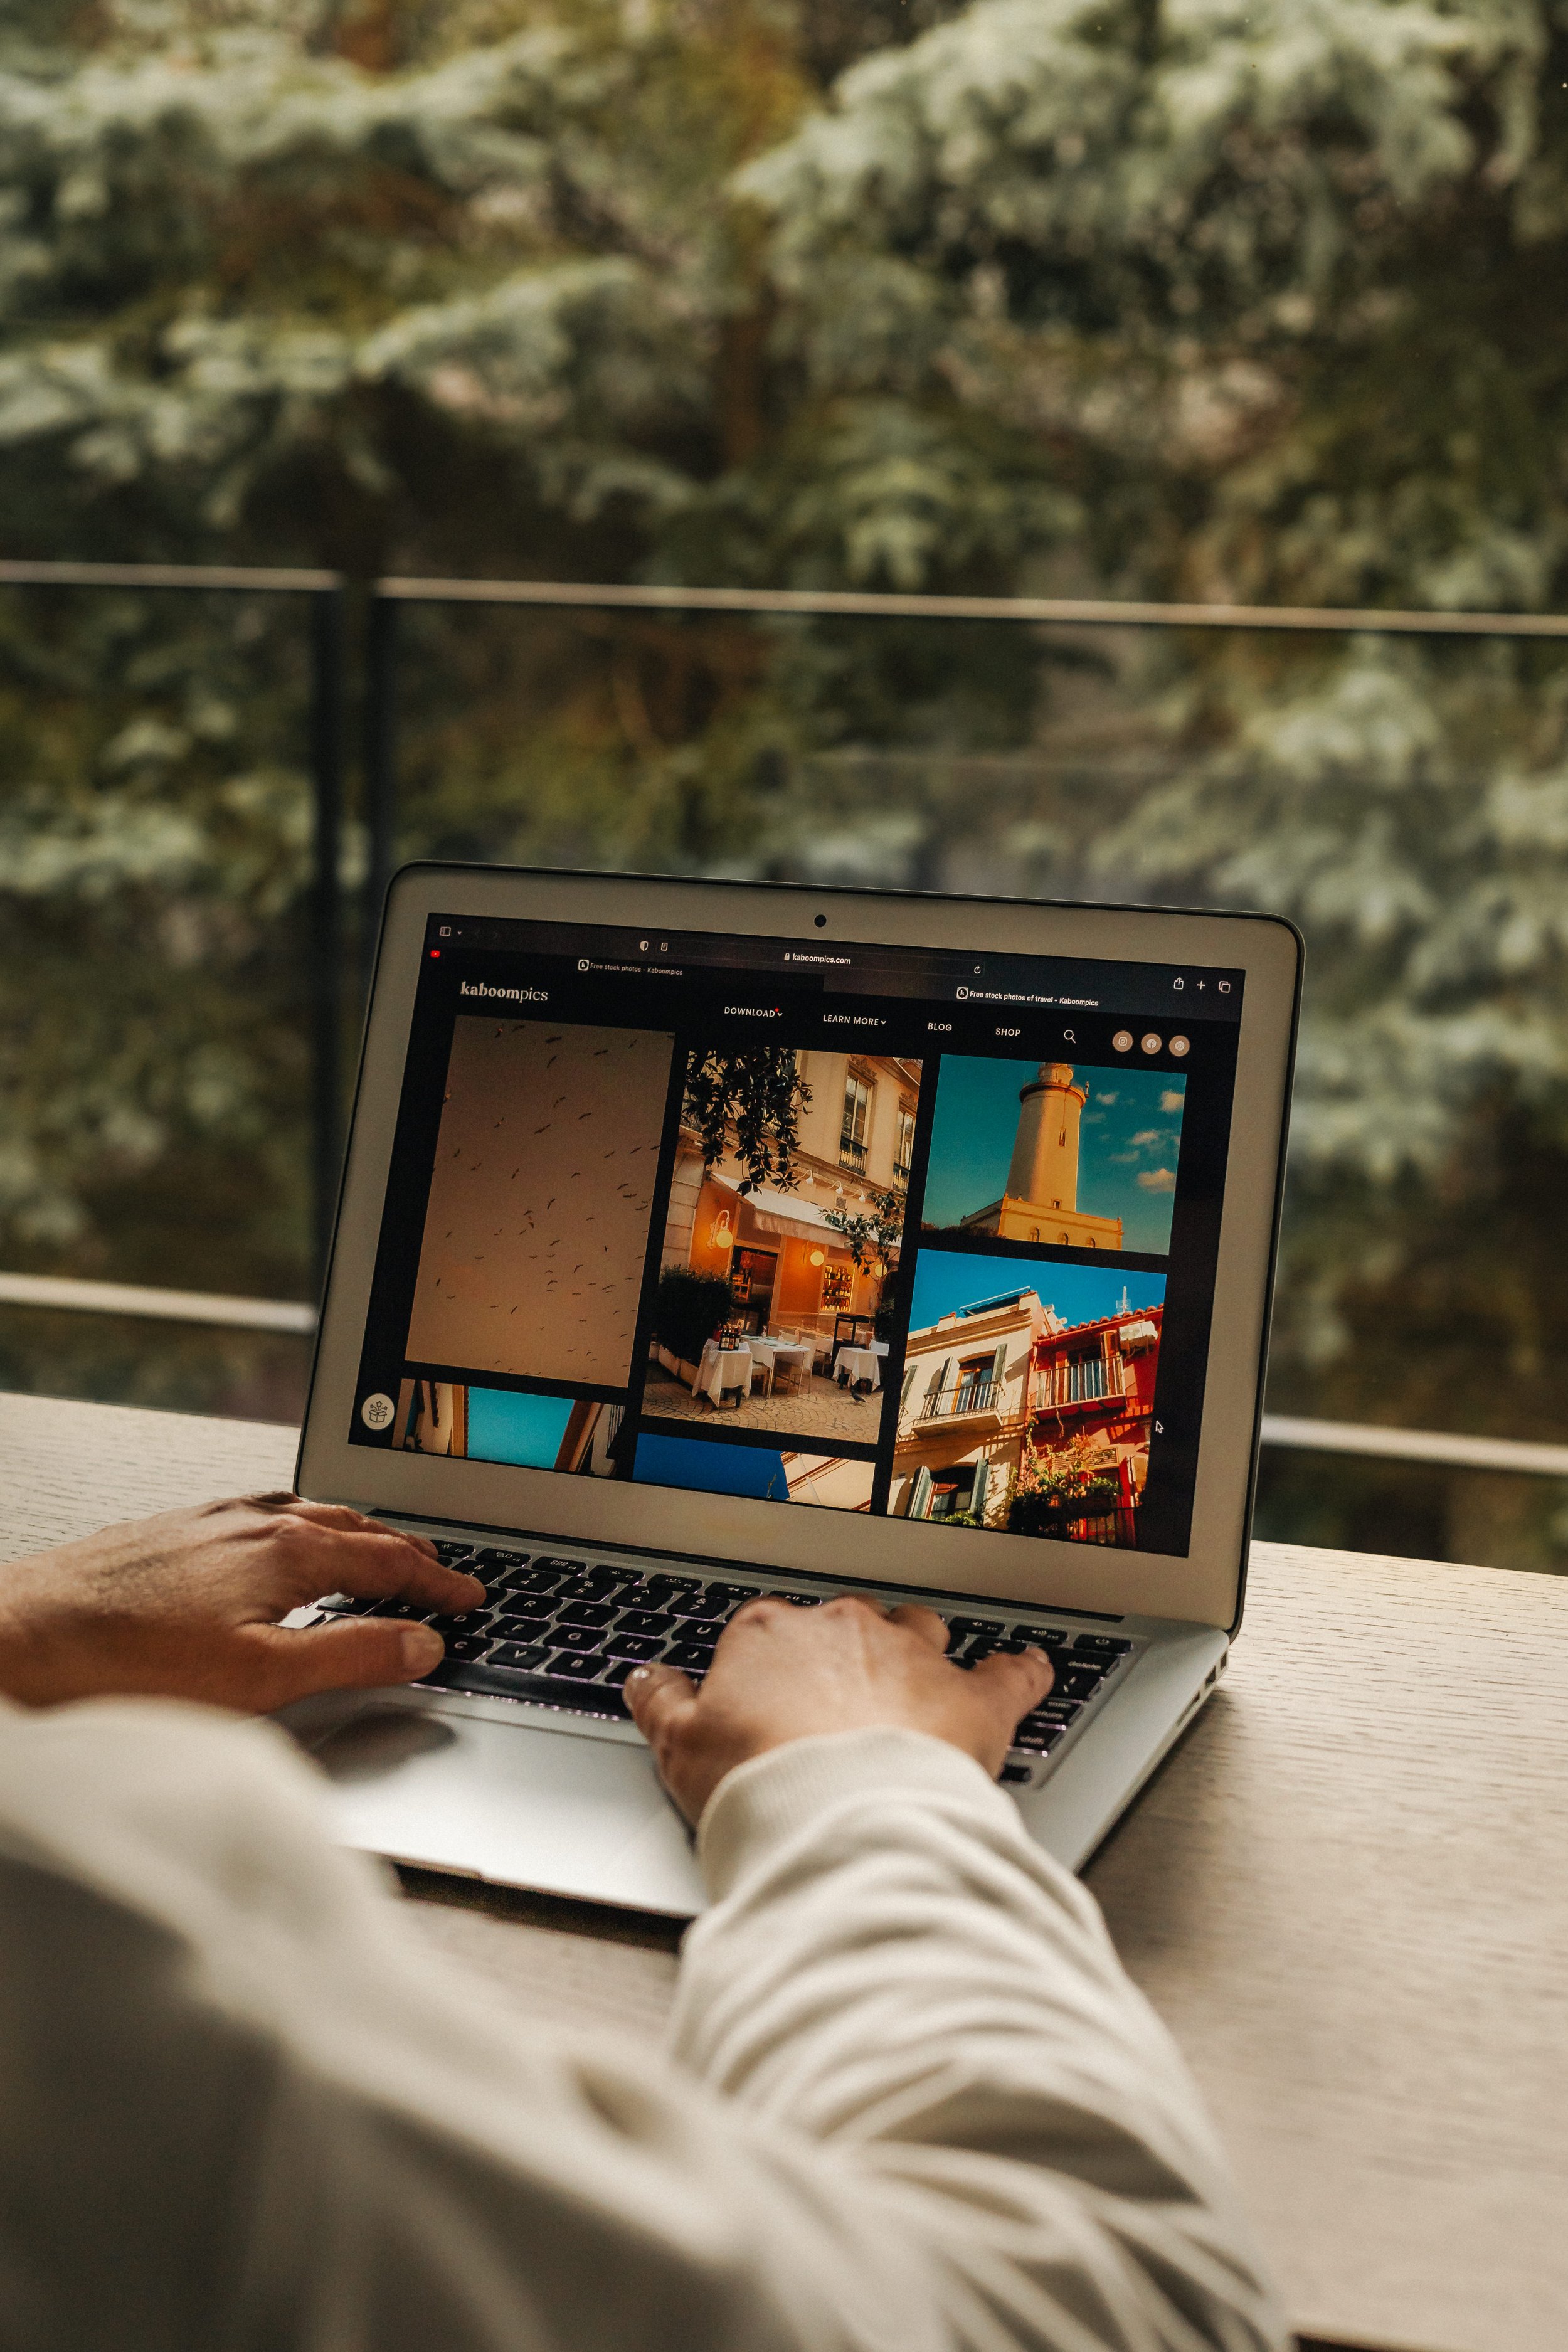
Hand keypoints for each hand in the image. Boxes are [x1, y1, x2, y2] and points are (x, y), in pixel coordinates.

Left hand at [0, 1493, 485, 1711]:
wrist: (22, 1637)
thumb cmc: (127, 1664)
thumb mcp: (261, 1679)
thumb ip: (351, 1657)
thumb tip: (420, 1643)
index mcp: (289, 1551)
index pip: (390, 1561)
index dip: (438, 1580)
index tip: (470, 1596)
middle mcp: (255, 1522)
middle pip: (356, 1528)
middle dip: (407, 1550)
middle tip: (441, 1572)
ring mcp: (212, 1520)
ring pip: (309, 1515)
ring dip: (357, 1532)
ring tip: (378, 1549)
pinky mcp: (175, 1529)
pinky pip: (263, 1513)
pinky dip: (301, 1526)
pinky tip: (282, 1541)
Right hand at [625, 1594, 1051, 1823]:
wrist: (842, 1820)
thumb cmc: (760, 1785)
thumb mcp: (678, 1750)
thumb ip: (660, 1705)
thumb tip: (643, 1677)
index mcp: (769, 1634)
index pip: (765, 1631)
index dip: (767, 1667)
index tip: (767, 1697)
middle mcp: (844, 1629)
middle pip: (845, 1625)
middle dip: (843, 1655)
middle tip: (836, 1705)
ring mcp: (914, 1657)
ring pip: (922, 1630)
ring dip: (920, 1651)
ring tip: (918, 1681)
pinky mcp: (975, 1699)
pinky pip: (1011, 1671)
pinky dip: (1021, 1669)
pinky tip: (1029, 1669)